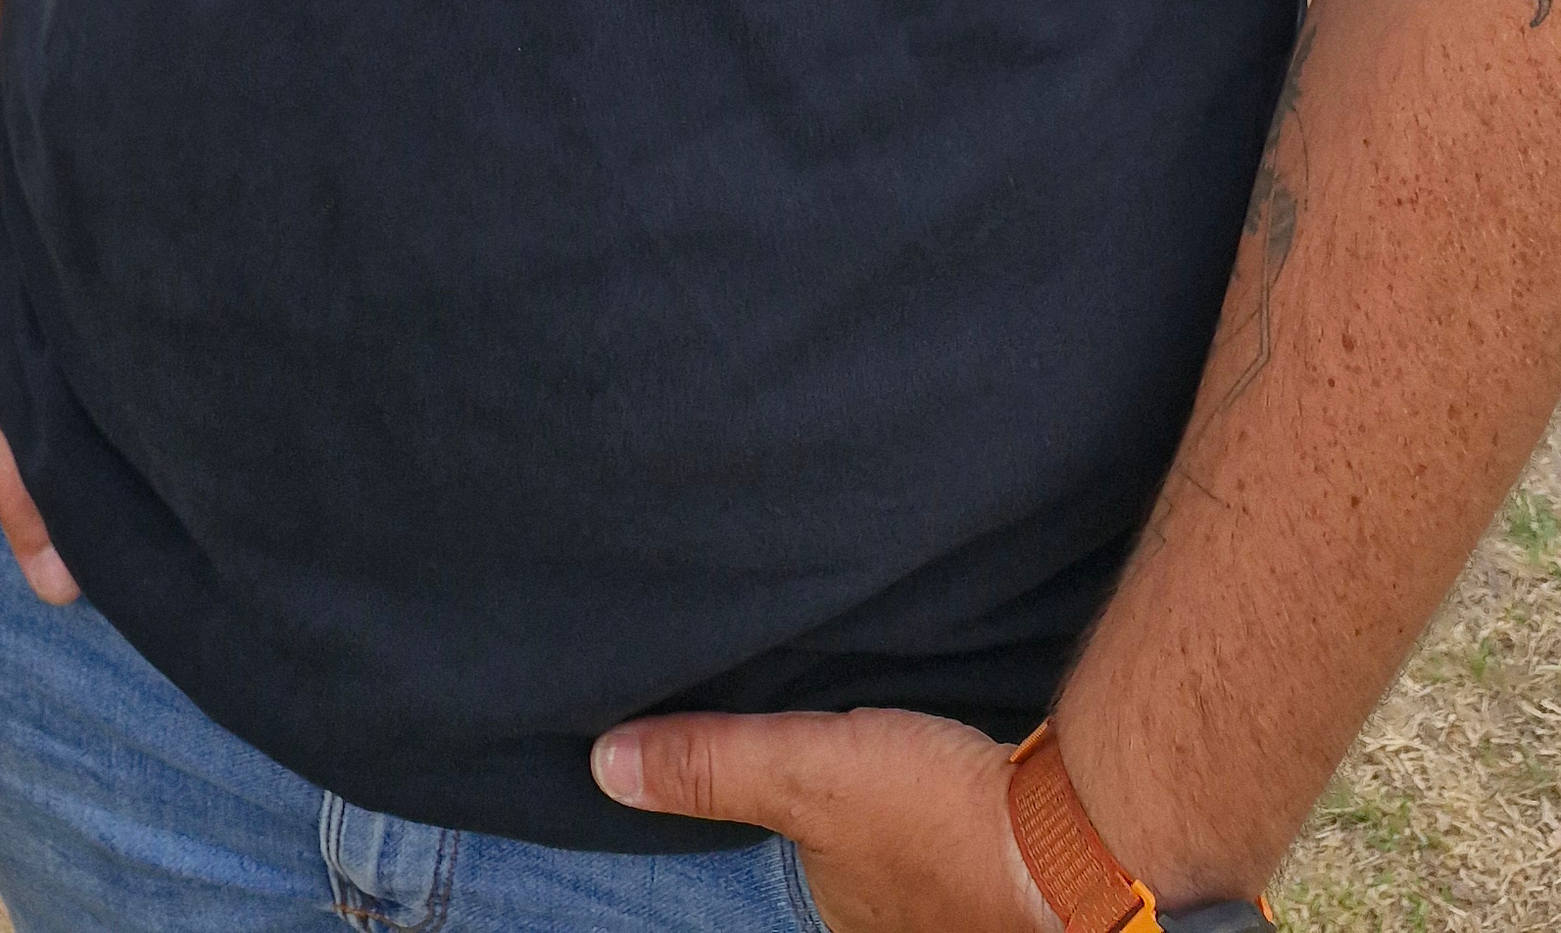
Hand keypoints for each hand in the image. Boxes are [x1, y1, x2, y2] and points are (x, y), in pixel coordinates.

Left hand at [592, 703, 1052, 932]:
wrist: (1076, 836)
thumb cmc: (934, 815)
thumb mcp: (802, 774)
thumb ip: (710, 766)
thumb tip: (605, 765)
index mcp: (844, 920)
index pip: (797, 874)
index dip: (788, 834)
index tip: (787, 791)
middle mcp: (899, 926)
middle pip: (854, 868)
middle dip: (847, 830)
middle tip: (844, 769)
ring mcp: (964, 903)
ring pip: (909, 855)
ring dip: (900, 818)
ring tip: (892, 766)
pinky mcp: (1017, 862)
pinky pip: (963, 834)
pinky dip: (950, 806)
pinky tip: (953, 768)